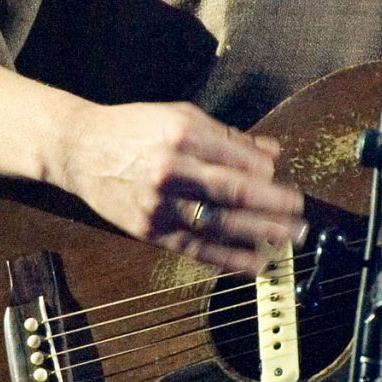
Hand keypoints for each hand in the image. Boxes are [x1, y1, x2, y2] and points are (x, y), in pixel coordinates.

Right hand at [44, 100, 307, 274]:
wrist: (79, 149)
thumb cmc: (133, 129)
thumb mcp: (180, 117)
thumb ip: (227, 137)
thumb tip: (271, 152)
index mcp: (184, 134)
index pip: (238, 158)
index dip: (266, 172)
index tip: (282, 180)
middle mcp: (172, 170)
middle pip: (234, 192)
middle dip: (274, 206)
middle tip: (303, 216)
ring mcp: (160, 204)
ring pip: (219, 224)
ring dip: (259, 235)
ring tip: (288, 240)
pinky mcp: (150, 229)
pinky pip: (195, 248)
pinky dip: (227, 259)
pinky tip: (254, 265)